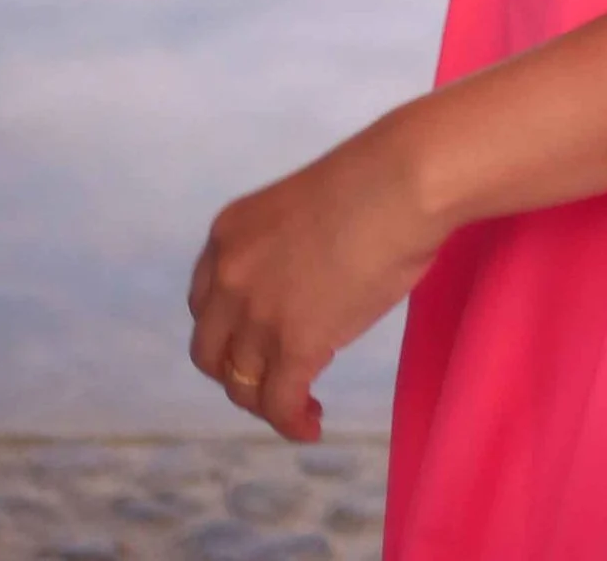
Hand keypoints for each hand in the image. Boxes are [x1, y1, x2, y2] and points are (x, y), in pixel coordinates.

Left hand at [187, 112, 444, 443]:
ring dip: (268, 403)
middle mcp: (229, 276)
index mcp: (227, 234)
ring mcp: (258, 314)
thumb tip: (303, 285)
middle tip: (275, 376)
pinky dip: (292, 423)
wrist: (403, 182)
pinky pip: (280, 404)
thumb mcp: (300, 210)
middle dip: (238, 372)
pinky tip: (312, 426)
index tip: (257, 342)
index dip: (228, 331)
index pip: (204, 304)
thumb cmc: (375, 179)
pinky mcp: (294, 346)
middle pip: (210, 352)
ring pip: (242, 386)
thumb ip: (283, 250)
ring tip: (303, 407)